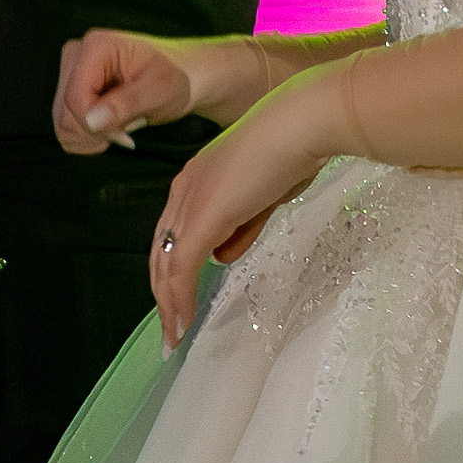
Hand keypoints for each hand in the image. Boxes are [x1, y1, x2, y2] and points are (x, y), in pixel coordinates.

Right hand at [54, 27, 273, 153]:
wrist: (183, 78)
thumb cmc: (176, 78)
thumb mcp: (160, 90)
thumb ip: (127, 103)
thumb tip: (92, 120)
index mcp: (95, 47)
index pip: (75, 98)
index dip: (96, 125)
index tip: (128, 132)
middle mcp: (76, 56)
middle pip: (65, 113)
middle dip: (97, 131)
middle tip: (130, 128)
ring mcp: (70, 73)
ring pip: (62, 124)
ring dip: (94, 137)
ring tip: (124, 125)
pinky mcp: (71, 90)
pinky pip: (65, 128)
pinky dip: (88, 138)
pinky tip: (113, 127)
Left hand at [146, 72, 344, 346]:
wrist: (301, 125)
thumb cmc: (293, 151)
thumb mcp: (263, 198)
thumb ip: (241, 227)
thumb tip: (224, 256)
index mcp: (196, 181)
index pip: (173, 234)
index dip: (171, 269)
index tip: (176, 300)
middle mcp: (183, 191)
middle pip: (161, 251)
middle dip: (163, 294)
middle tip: (169, 330)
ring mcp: (190, 203)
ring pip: (167, 264)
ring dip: (169, 305)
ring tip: (173, 337)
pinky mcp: (203, 217)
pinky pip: (182, 267)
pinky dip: (179, 300)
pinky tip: (182, 324)